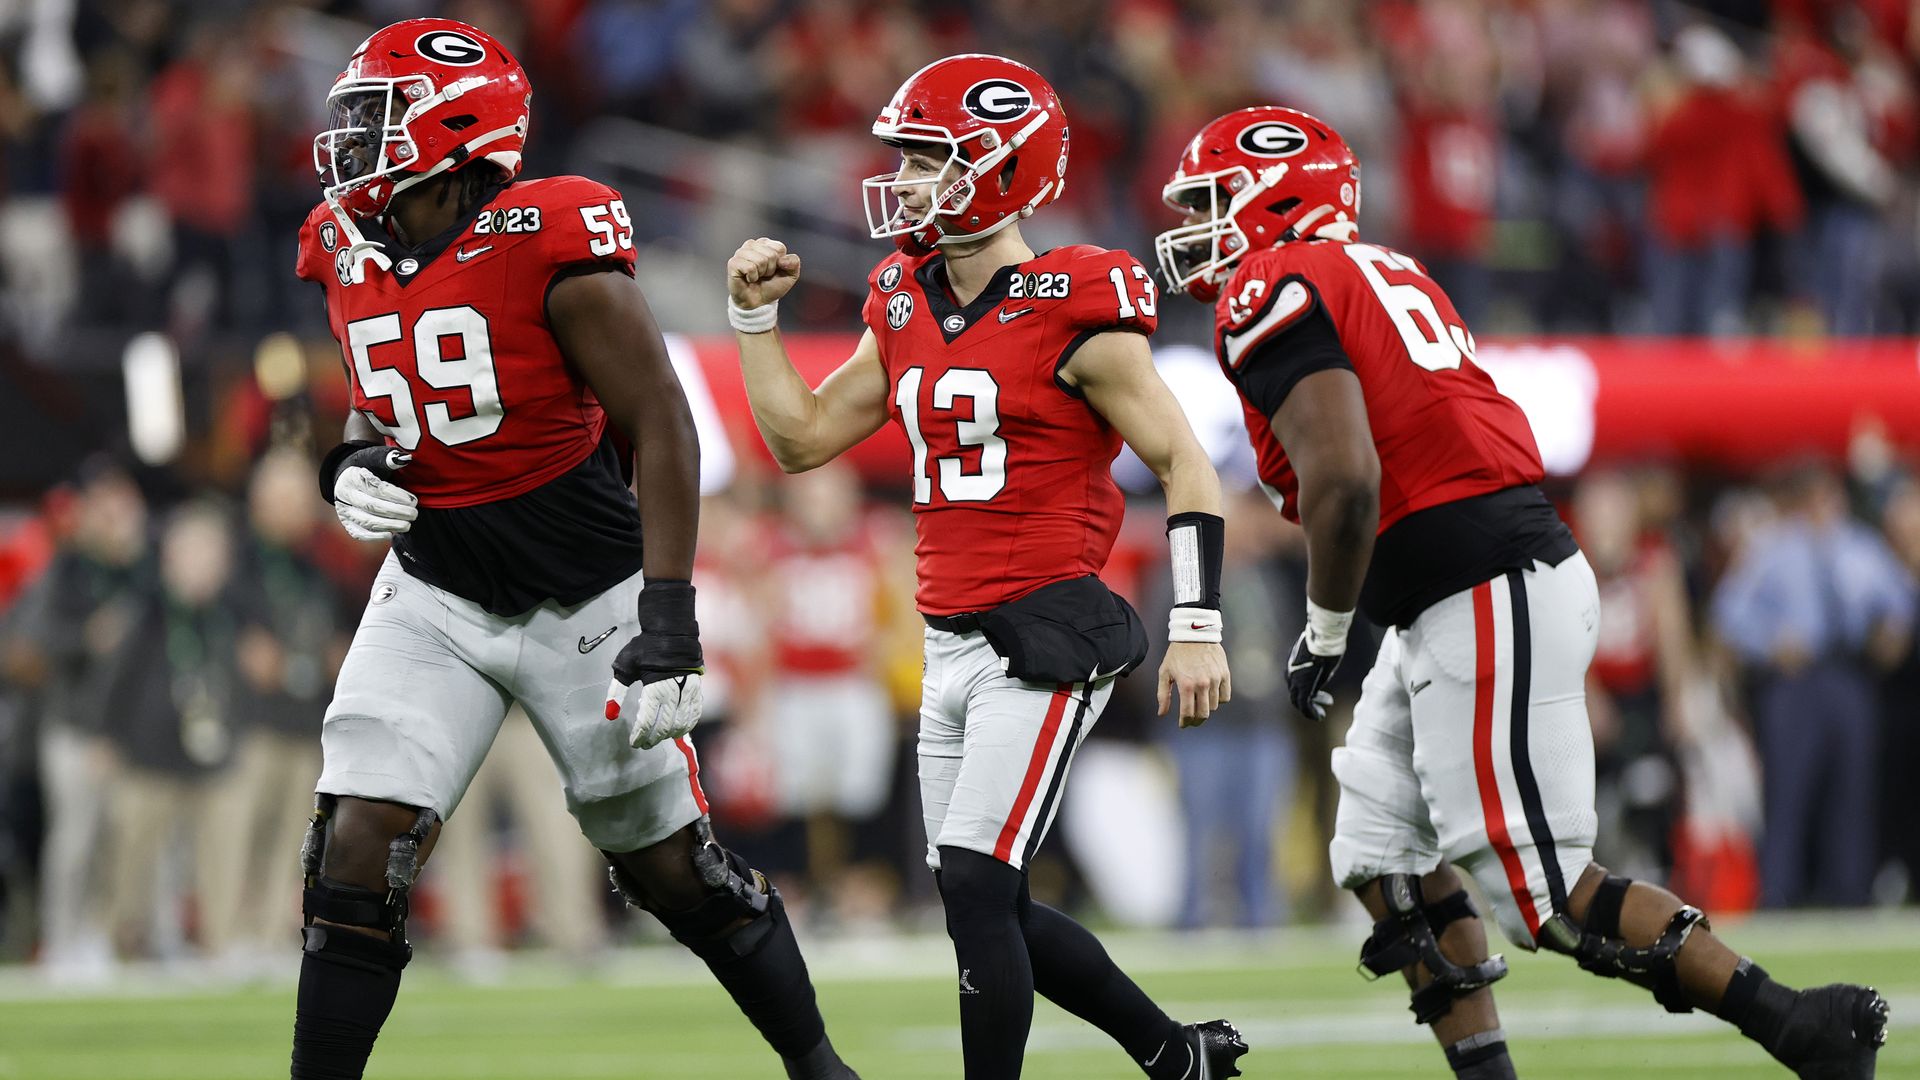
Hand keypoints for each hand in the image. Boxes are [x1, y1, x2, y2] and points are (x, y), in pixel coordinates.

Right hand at [333, 446, 415, 540]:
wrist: (349, 477)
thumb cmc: (369, 466)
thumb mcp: (377, 458)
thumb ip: (390, 458)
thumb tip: (404, 459)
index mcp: (353, 477)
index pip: (376, 488)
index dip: (396, 496)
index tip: (413, 500)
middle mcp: (345, 494)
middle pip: (371, 506)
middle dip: (395, 512)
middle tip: (413, 514)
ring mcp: (344, 510)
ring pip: (366, 521)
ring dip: (389, 525)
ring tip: (407, 525)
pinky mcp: (346, 522)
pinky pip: (358, 533)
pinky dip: (374, 536)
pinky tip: (390, 535)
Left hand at [605, 580, 704, 748]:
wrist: (672, 632)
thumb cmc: (645, 649)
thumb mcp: (625, 667)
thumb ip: (616, 692)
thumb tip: (609, 715)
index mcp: (654, 688)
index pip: (647, 722)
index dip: (640, 736)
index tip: (633, 742)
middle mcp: (673, 692)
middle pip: (664, 726)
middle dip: (653, 738)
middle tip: (644, 743)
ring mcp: (687, 692)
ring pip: (681, 724)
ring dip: (669, 735)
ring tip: (659, 737)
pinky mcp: (696, 690)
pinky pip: (694, 715)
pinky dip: (687, 726)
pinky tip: (678, 730)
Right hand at [727, 237, 801, 308]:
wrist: (758, 303)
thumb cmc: (772, 286)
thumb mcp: (790, 275)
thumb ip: (794, 263)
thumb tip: (782, 260)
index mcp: (766, 244)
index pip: (779, 248)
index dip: (780, 263)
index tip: (774, 270)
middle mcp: (752, 245)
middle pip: (771, 254)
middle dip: (771, 269)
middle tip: (764, 276)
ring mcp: (741, 253)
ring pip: (760, 260)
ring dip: (761, 273)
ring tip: (757, 277)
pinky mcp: (733, 263)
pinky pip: (750, 268)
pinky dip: (752, 277)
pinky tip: (749, 279)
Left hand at [1157, 641, 1230, 726]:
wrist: (1194, 634)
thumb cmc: (1177, 654)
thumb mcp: (1165, 672)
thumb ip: (1163, 695)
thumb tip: (1162, 714)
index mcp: (1186, 685)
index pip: (1188, 713)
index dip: (1185, 722)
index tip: (1183, 724)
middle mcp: (1202, 684)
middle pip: (1203, 714)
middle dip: (1197, 721)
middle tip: (1192, 720)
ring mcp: (1215, 679)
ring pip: (1214, 706)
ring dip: (1207, 709)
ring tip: (1200, 705)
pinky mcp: (1225, 675)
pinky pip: (1225, 696)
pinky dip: (1219, 700)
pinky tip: (1211, 697)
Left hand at [1286, 629, 1341, 719]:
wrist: (1323, 639)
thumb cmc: (1325, 641)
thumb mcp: (1319, 651)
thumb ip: (1318, 659)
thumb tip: (1325, 659)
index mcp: (1292, 664)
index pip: (1296, 682)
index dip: (1309, 689)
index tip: (1321, 692)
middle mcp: (1290, 674)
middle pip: (1296, 693)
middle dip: (1311, 699)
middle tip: (1327, 701)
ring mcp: (1295, 681)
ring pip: (1298, 702)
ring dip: (1310, 710)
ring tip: (1321, 715)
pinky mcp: (1304, 688)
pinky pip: (1305, 706)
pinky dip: (1312, 713)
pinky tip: (1320, 717)